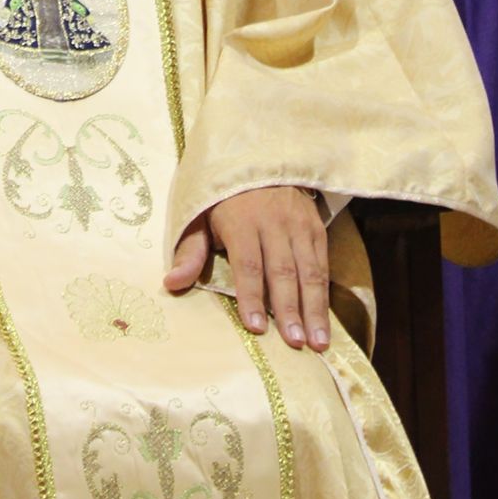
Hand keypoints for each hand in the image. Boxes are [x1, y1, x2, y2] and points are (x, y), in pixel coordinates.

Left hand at [164, 186, 329, 350]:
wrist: (258, 156)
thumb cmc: (223, 196)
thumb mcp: (199, 215)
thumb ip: (191, 251)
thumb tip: (172, 283)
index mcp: (241, 220)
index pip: (248, 263)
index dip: (252, 295)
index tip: (256, 326)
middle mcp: (274, 222)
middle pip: (283, 270)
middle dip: (289, 309)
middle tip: (295, 342)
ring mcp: (299, 224)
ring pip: (309, 270)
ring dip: (314, 308)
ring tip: (318, 342)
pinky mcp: (316, 226)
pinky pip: (322, 263)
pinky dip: (324, 293)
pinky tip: (325, 320)